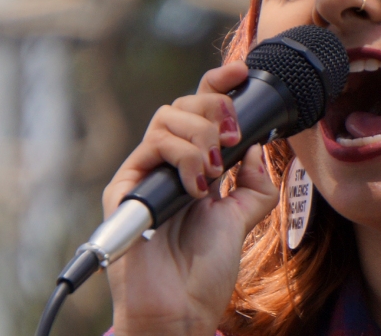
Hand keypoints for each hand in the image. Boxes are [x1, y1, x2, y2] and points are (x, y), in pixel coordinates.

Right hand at [103, 61, 278, 335]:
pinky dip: (182, 159)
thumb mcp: (242, 218)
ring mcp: (144, 174)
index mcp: (192, 166)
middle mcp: (165, 165)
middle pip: (181, 105)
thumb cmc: (204, 270)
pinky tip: (197, 188)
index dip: (218, 85)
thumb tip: (255, 144)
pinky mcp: (125, 189)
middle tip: (230, 137)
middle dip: (212, 110)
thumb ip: (252, 182)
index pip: (199, 112)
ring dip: (199, 137)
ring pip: (166, 119)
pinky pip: (150, 149)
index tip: (243, 72)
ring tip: (212, 174)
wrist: (182, 308)